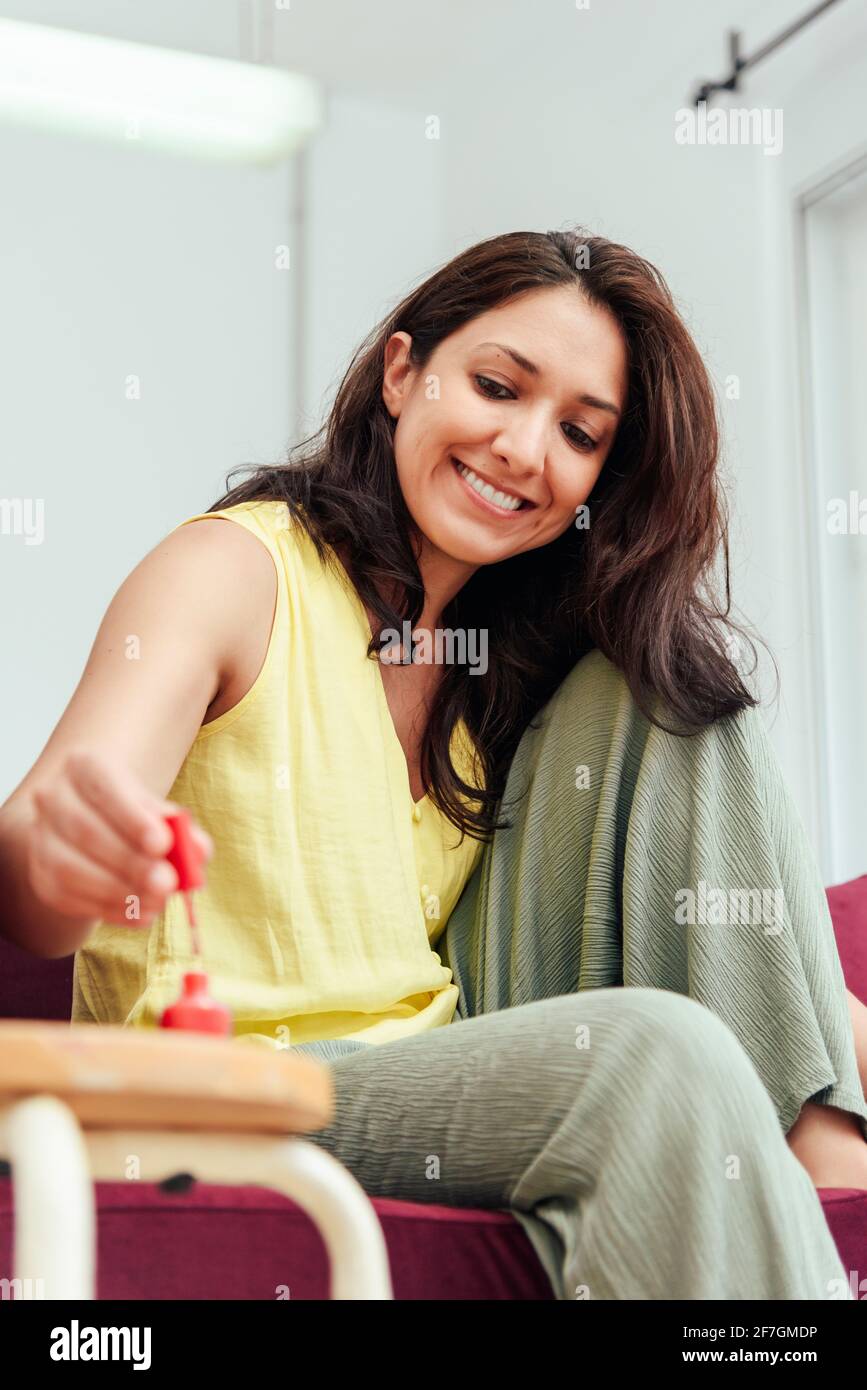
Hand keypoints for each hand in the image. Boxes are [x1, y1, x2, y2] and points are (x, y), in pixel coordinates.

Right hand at [26, 749, 213, 927]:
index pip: (104, 787)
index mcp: (83, 768)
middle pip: (85, 831)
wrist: (97, 820)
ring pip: (69, 869)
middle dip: (129, 862)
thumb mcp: (159, 810)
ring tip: (157, 902)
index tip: (162, 843)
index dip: (132, 818)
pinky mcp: (41, 876)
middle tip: (166, 882)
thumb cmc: (133, 812)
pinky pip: (68, 898)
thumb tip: (199, 852)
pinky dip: (108, 910)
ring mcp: (42, 838)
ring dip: (118, 891)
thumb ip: (182, 828)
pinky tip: (140, 914)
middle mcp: (54, 798)